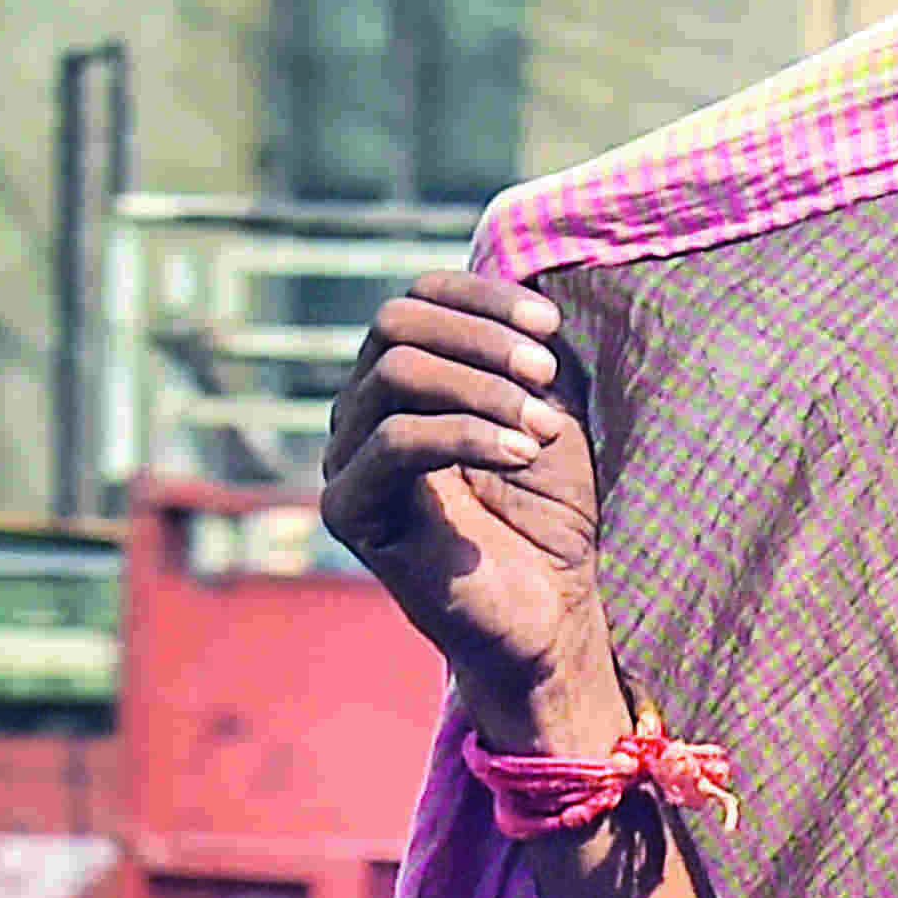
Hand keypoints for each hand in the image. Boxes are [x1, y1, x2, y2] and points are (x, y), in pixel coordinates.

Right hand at [316, 269, 618, 748]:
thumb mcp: (546, 412)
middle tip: (546, 376)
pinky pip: (396, 440)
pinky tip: (521, 454)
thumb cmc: (550, 517)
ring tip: (541, 430)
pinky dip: (469, 433)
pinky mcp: (349, 511)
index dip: (482, 298)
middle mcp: (361, 413)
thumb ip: (520, 353)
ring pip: (394, 373)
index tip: (550, 328)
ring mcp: (347, 461)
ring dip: (483, 388)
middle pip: (394, 323)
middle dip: (481, 339)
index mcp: (403, 384)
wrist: (548, 616)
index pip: (415, 299)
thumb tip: (515, 281)